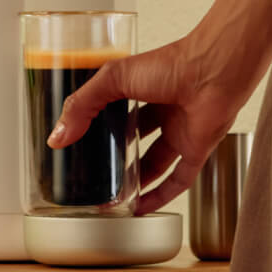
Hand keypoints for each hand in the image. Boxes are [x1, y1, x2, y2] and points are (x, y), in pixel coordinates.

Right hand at [48, 0, 271, 214]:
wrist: (214, 71)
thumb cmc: (173, 64)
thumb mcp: (113, 80)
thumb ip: (82, 106)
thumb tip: (57, 137)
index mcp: (142, 90)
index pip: (115, 113)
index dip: (97, 129)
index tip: (78, 146)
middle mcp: (162, 112)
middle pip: (135, 141)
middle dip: (116, 159)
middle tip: (95, 176)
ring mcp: (180, 132)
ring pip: (155, 164)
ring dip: (136, 181)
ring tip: (113, 198)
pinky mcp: (197, 150)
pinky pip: (178, 180)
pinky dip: (161, 195)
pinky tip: (143, 207)